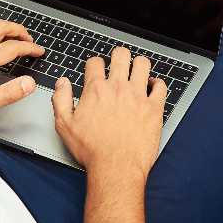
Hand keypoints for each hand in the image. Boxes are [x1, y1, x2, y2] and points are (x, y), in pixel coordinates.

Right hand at [51, 46, 166, 175]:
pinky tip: (153, 87)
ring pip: (143, 64)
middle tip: (119, 63)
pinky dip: (158, 84)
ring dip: (139, 64)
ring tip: (138, 70)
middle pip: (121, 55)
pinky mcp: (154, 108)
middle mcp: (118, 88)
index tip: (97, 70)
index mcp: (96, 90)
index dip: (94, 64)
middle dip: (119, 56)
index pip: (95, 62)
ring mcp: (138, 96)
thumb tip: (62, 83)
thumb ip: (60, 99)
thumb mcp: (64, 125)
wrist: (116, 167)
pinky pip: (161, 86)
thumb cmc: (92, 151)